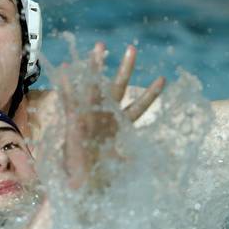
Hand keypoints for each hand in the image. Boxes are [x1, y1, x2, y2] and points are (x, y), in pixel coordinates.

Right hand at [60, 43, 164, 188]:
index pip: (139, 106)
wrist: (80, 181)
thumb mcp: (124, 164)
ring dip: (96, 66)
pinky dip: (67, 85)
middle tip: (132, 48)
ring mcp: (90, 114)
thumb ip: (137, 158)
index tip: (162, 79)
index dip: (150, 94)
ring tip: (100, 46)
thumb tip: (159, 162)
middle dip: (126, 68)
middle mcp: (107, 115)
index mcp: (121, 125)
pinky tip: (66, 69)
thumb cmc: (101, 172)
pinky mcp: (74, 119)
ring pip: (95, 85)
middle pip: (119, 87)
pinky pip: (70, 99)